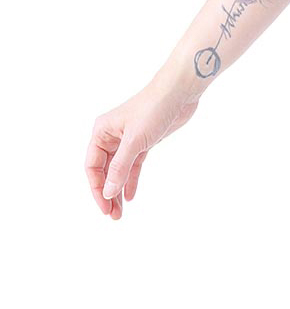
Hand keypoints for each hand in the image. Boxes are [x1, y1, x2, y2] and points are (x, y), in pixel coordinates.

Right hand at [85, 63, 202, 219]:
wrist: (179, 93)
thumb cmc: (154, 109)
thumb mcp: (135, 141)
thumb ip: (120, 167)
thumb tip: (108, 192)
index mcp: (101, 132)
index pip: (92, 166)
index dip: (97, 189)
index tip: (105, 207)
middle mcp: (111, 136)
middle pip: (104, 171)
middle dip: (107, 193)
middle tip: (113, 216)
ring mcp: (127, 139)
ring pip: (118, 170)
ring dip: (118, 190)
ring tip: (120, 212)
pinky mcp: (143, 142)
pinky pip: (133, 165)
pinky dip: (131, 180)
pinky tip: (130, 196)